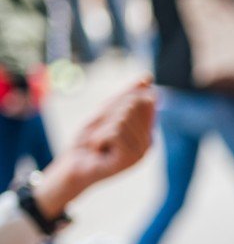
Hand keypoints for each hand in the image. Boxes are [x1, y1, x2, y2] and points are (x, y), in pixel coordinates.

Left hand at [34, 77, 154, 217]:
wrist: (75, 165)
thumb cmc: (91, 140)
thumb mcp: (108, 112)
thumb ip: (127, 96)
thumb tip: (148, 78)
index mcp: (147, 130)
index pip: (142, 99)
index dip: (119, 103)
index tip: (107, 120)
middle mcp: (149, 142)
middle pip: (132, 106)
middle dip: (109, 115)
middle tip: (102, 133)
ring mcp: (141, 152)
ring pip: (122, 119)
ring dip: (102, 128)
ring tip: (100, 143)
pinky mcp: (129, 159)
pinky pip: (115, 133)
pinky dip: (99, 138)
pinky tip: (99, 151)